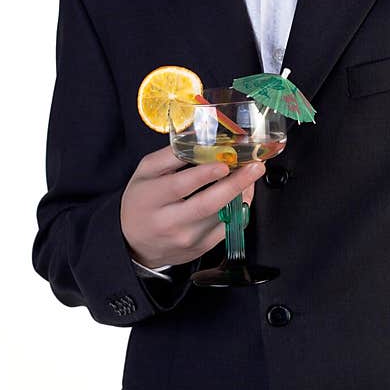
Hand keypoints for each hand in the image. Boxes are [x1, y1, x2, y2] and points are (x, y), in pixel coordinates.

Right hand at [120, 144, 265, 267]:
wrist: (135, 245)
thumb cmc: (142, 201)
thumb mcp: (145, 172)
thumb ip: (170, 155)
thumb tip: (201, 140)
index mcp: (152, 198)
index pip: (181, 186)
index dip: (204, 174)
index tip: (224, 163)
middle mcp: (169, 222)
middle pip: (207, 205)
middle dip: (235, 184)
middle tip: (255, 167)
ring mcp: (187, 239)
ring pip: (222, 217)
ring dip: (242, 194)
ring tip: (252, 175)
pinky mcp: (201, 249)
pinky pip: (227, 228)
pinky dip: (239, 209)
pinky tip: (243, 193)